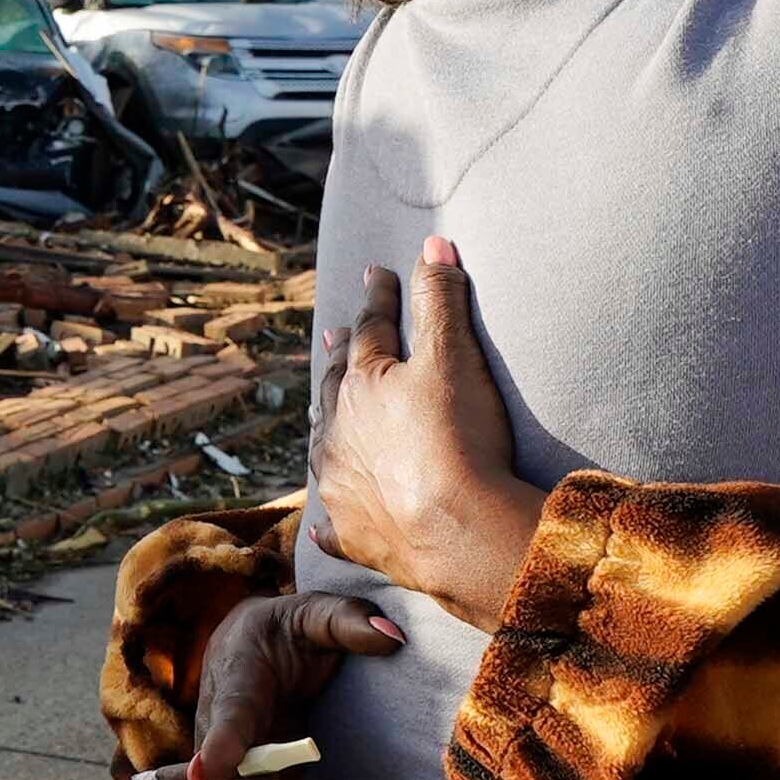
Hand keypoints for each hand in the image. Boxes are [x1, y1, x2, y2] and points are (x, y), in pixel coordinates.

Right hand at [115, 591, 421, 779]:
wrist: (248, 656)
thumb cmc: (280, 633)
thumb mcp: (308, 612)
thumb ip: (345, 618)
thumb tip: (392, 638)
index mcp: (237, 680)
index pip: (231, 713)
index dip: (222, 743)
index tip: (209, 768)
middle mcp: (232, 737)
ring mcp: (250, 772)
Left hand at [307, 243, 546, 627]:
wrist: (455, 532)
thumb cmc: (458, 439)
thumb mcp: (454, 357)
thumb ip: (441, 301)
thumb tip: (433, 245)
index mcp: (363, 385)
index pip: (371, 329)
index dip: (379, 300)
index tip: (377, 275)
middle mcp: (340, 433)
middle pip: (338, 385)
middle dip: (340, 357)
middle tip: (335, 337)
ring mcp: (342, 486)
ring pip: (325, 447)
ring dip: (327, 427)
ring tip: (323, 414)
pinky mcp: (354, 534)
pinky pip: (332, 525)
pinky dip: (327, 520)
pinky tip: (320, 524)